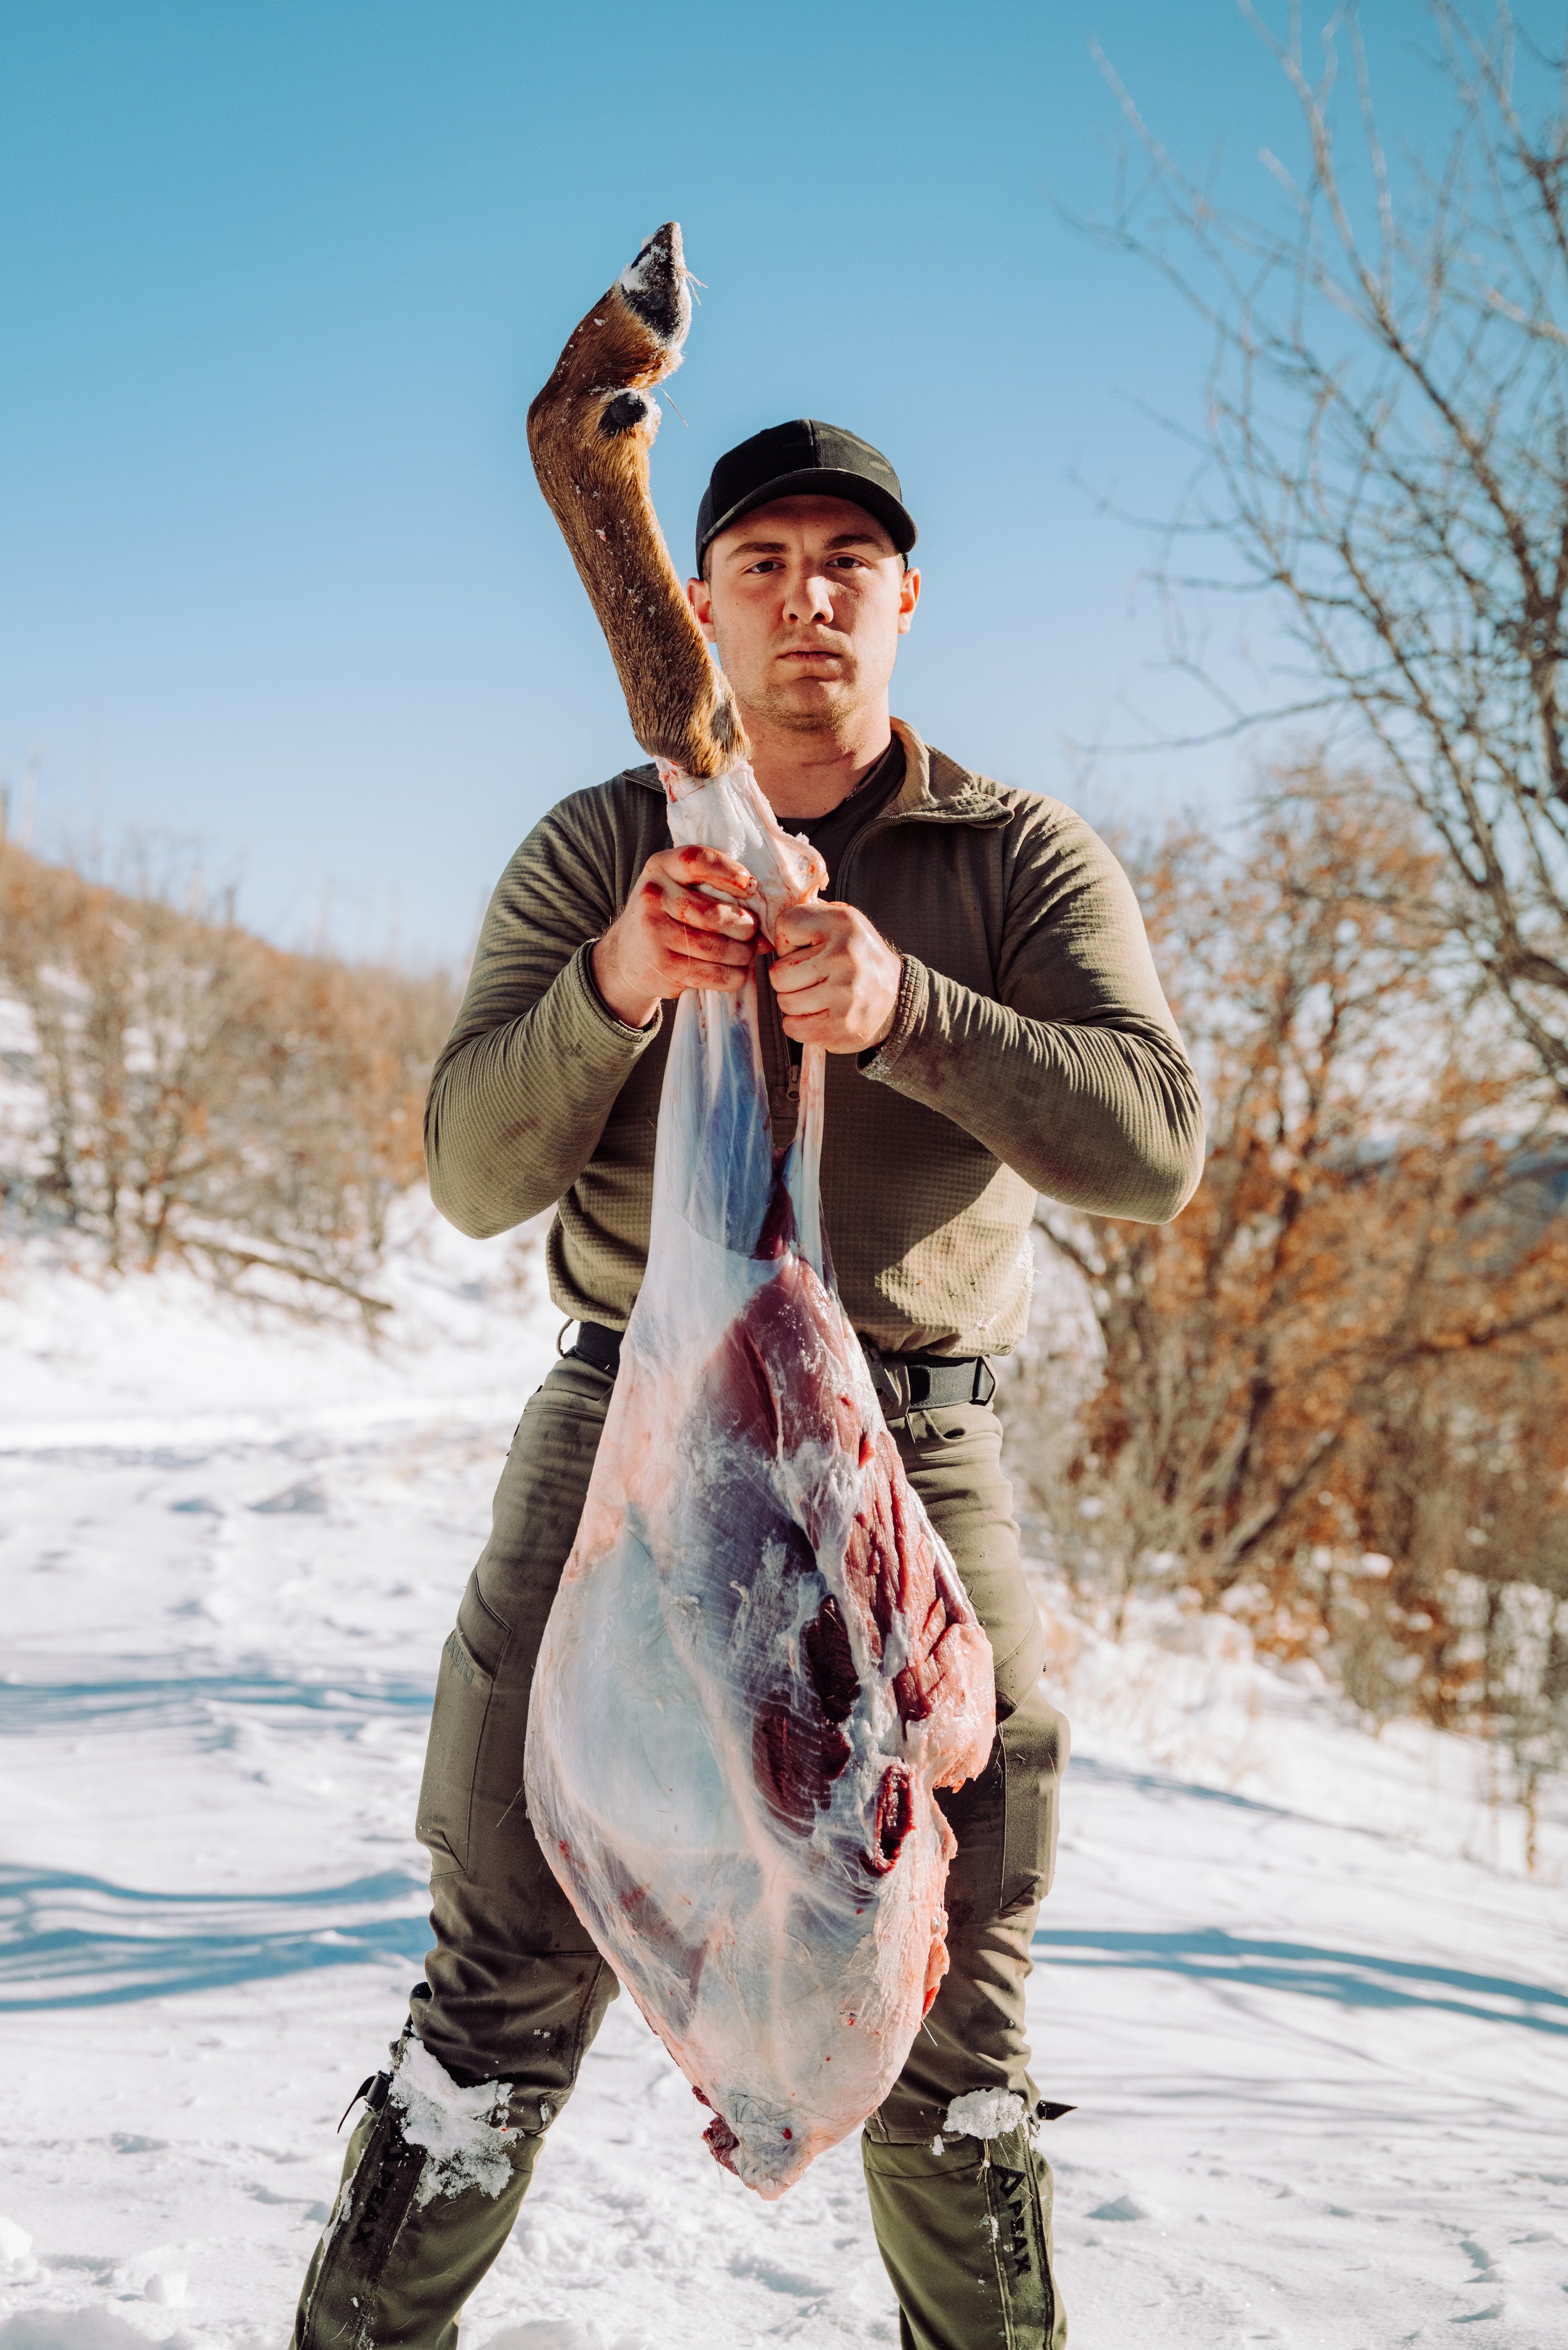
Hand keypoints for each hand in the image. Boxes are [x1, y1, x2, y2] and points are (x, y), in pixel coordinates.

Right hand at [593, 845, 758, 1027]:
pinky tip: (736, 972)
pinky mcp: (662, 967)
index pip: (697, 860)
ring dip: (743, 955)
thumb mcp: (677, 886)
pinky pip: (712, 974)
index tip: (750, 887)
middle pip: (714, 914)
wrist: (626, 954)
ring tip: (746, 953)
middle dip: (744, 926)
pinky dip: (733, 976)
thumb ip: (714, 886)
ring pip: (717, 948)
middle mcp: (653, 896)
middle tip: (752, 932)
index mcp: (661, 866)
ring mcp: (654, 933)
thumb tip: (769, 912)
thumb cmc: (667, 914)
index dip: (729, 873)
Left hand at [769, 900, 901, 1054]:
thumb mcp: (841, 924)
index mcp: (843, 923)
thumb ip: (808, 917)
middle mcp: (845, 955)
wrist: (897, 998)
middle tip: (811, 980)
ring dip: (795, 1003)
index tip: (806, 950)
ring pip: (785, 1002)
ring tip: (818, 998)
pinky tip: (819, 1016)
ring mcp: (845, 993)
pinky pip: (793, 1028)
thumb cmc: (856, 959)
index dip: (788, 943)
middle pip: (778, 973)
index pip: (784, 926)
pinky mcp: (842, 1025)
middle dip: (788, 980)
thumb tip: (769, 928)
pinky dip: (800, 1025)